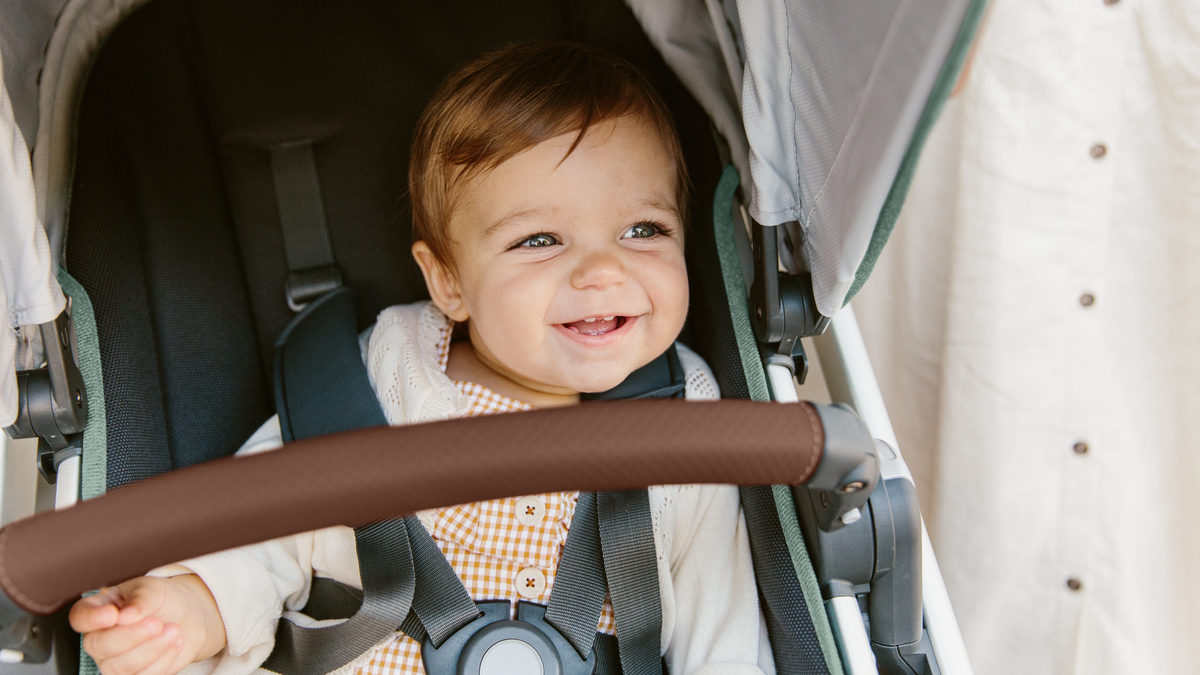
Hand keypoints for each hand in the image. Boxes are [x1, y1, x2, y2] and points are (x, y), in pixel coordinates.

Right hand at [70, 575, 226, 674]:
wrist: (187, 614)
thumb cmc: (162, 599)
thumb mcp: (153, 589)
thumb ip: (140, 599)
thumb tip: (125, 616)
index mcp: (99, 609)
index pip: (80, 617)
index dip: (92, 619)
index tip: (112, 614)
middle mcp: (100, 638)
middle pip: (99, 646)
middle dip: (131, 636)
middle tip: (156, 623)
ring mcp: (114, 661)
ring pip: (120, 667)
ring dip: (151, 649)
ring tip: (173, 630)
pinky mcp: (135, 674)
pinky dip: (163, 661)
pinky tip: (175, 643)